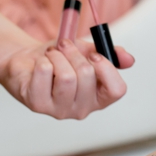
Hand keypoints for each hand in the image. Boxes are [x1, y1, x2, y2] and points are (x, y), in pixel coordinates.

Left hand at [0, 35, 132, 119]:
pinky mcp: (37, 104)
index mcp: (98, 98)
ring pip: (66, 76)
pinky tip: (39, 65)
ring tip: (50, 56)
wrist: (27, 61)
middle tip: (64, 46)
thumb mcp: (85, 52)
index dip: (107, 68)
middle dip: (74, 53)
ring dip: (56, 56)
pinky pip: (45, 73)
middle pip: (88, 76)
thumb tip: (129, 59)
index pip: (116, 90)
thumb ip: (107, 53)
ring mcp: (59, 110)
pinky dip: (42, 60)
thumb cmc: (59, 59)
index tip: (93, 54)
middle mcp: (81, 109)